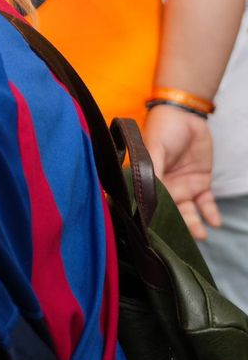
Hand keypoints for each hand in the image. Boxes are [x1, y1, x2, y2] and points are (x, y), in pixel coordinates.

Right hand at [143, 104, 219, 239]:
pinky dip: (211, 214)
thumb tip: (144, 196)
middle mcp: (166, 187)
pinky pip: (207, 204)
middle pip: (171, 213)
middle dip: (177, 229)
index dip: (153, 220)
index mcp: (149, 180)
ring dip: (194, 226)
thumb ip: (150, 171)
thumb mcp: (153, 149)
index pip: (150, 204)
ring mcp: (184, 186)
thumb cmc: (163, 129)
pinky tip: (214, 223)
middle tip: (183, 244)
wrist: (185, 115)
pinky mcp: (201, 183)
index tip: (155, 237)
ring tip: (201, 237)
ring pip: (189, 213)